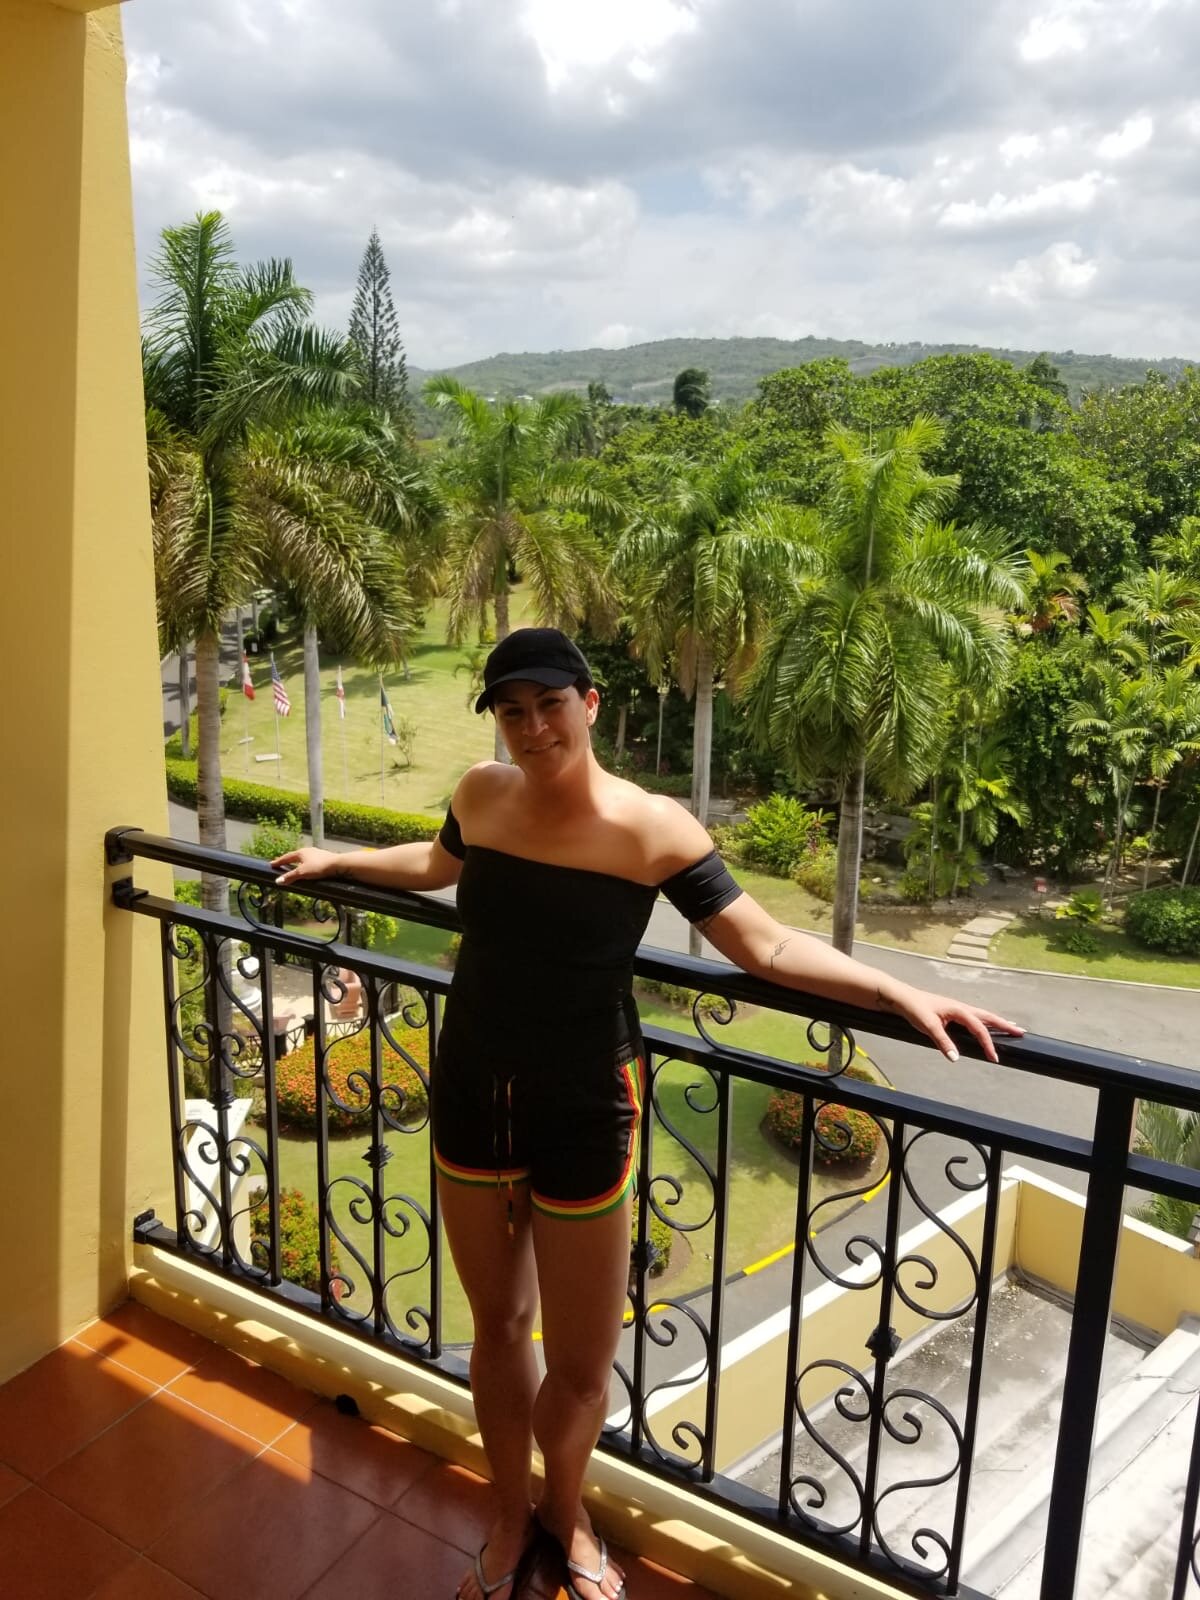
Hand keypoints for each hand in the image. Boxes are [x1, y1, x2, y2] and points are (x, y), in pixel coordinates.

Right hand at [271, 847, 341, 885]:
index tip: (272, 864)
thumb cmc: (319, 867)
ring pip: (304, 859)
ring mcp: (317, 854)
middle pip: (295, 856)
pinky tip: (308, 870)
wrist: (339, 865)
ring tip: (294, 868)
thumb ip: (290, 877)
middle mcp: (309, 851)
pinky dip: (306, 866)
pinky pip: (311, 862)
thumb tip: (278, 881)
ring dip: (298, 863)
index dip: (279, 861)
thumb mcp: (302, 873)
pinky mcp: (324, 859)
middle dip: (288, 861)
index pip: (286, 857)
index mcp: (301, 852)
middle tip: (281, 865)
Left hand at [886, 983, 1023, 1062]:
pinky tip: (984, 1025)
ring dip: (996, 1021)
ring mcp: (956, 1009)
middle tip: (1021, 1032)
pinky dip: (983, 1021)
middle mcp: (960, 1007)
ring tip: (1010, 1027)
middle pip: (988, 1017)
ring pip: (981, 1015)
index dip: (988, 1043)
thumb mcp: (928, 1026)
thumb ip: (943, 1042)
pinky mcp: (950, 1012)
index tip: (995, 1058)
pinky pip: (973, 1017)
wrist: (899, 997)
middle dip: (1004, 1025)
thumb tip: (957, 1058)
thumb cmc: (913, 1008)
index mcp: (958, 1009)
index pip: (979, 1028)